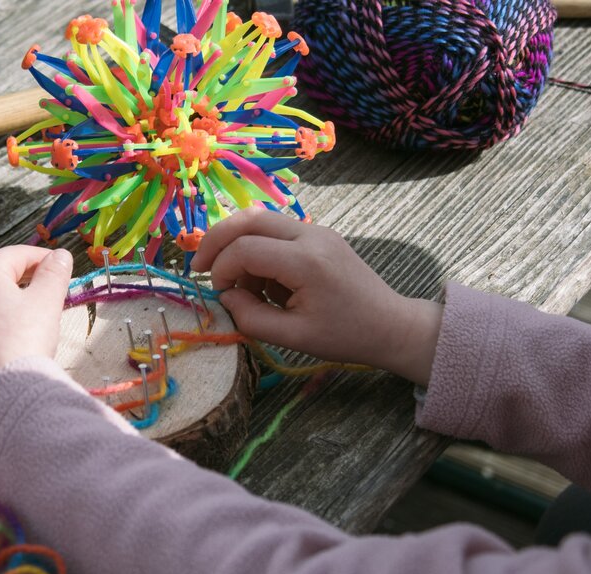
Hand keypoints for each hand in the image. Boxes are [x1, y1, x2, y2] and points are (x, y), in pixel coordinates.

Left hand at [0, 245, 72, 415]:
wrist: (0, 397)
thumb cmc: (24, 341)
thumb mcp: (46, 302)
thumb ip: (54, 274)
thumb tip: (60, 256)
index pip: (11, 256)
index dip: (38, 257)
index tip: (58, 264)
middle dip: (21, 281)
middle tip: (47, 290)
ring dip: (3, 307)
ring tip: (29, 319)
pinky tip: (8, 345)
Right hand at [190, 208, 441, 385]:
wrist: (390, 325)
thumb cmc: (345, 336)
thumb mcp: (293, 338)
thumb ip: (251, 318)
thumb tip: (225, 298)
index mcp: (306, 261)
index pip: (244, 249)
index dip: (221, 270)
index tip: (219, 296)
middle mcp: (310, 235)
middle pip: (247, 219)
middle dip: (216, 241)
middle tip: (199, 269)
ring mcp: (316, 230)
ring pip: (259, 220)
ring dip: (237, 245)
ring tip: (235, 283)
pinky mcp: (318, 235)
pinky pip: (275, 231)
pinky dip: (257, 250)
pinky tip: (262, 282)